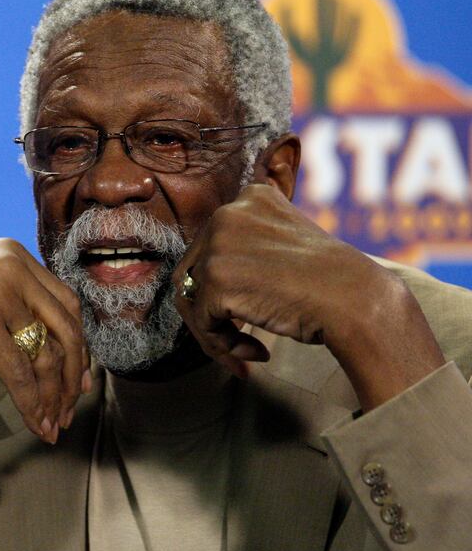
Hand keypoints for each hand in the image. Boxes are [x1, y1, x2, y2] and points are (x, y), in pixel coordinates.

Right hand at [0, 238, 88, 441]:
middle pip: (64, 326)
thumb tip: (77, 357)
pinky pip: (21, 374)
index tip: (81, 381)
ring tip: (53, 424)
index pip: (66, 302)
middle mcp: (7, 263)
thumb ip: (25, 314)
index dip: (79, 346)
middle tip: (70, 409)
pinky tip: (37, 425)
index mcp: (12, 253)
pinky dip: (32, 405)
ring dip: (53, 396)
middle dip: (71, 374)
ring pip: (46, 353)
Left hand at [173, 184, 443, 409]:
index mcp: (250, 198)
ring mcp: (218, 245)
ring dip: (217, 334)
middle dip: (212, 312)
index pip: (213, 246)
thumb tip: (206, 281)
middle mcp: (227, 213)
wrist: (357, 300)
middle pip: (193, 273)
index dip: (223, 286)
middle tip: (240, 342)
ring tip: (246, 353)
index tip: (248, 313)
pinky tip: (256, 351)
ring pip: (193, 300)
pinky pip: (202, 322)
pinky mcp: (216, 279)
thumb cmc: (332, 283)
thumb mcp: (288, 243)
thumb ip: (251, 247)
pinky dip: (223, 345)